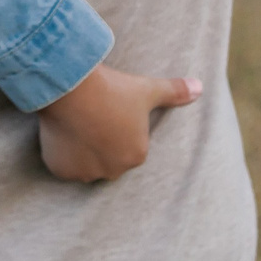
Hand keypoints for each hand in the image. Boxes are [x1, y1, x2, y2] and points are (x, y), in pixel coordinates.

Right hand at [36, 64, 200, 182]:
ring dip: (80, 151)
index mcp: (136, 155)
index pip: (127, 145)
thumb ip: (175, 92)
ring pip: (84, 163)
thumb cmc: (113, 89)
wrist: (72, 88)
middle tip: (90, 115)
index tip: (107, 110)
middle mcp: (113, 170)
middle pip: (106, 158)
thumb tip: (200, 88)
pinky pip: (62, 165)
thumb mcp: (147, 89)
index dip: (116, 126)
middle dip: (99, 143)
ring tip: (75, 122)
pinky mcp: (62, 170)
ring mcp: (86, 172)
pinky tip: (61, 132)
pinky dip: (60, 153)